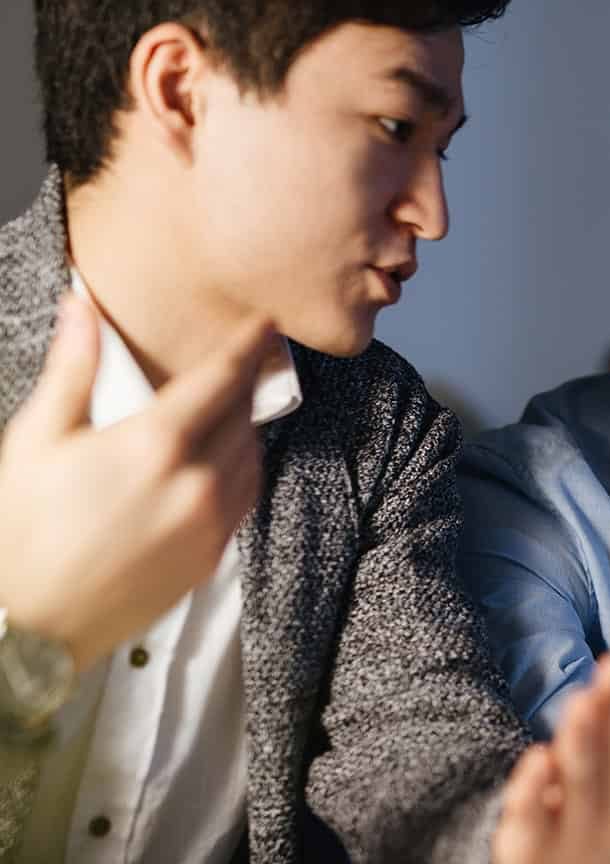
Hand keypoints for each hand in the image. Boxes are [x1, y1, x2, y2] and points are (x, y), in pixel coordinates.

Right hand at [0, 294, 272, 669]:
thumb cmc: (23, 530)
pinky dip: (241, 468)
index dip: (248, 347)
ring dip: (245, 426)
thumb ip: (73, 368)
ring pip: (251, 455)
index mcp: (154, 444)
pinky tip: (220, 460)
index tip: (266, 324)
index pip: (221, 379)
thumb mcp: (38, 439)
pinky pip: (246, 497)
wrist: (32, 623)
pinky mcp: (213, 556)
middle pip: (243, 414)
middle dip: (244, 383)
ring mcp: (211, 523)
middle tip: (245, 359)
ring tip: (228, 407)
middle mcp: (197, 482)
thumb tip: (82, 307)